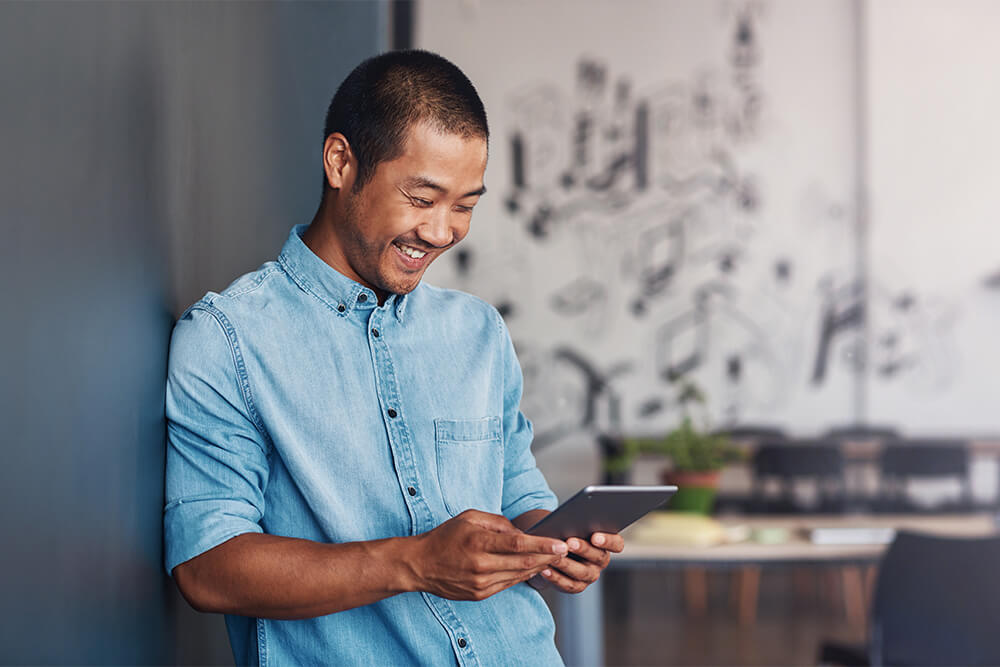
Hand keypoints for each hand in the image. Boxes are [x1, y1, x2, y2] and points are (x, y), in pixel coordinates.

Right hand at [409, 510, 568, 600]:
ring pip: (519, 575)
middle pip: (523, 562)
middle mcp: (480, 565)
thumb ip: (498, 522)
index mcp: (478, 542)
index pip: (517, 544)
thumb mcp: (469, 517)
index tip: (560, 543)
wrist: (420, 564)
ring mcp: (480, 583)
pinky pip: (508, 584)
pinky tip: (533, 568)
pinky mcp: (480, 594)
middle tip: (565, 550)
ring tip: (554, 558)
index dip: (542, 545)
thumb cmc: (446, 536)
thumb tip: (521, 532)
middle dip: (548, 557)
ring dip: (539, 567)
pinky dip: (523, 576)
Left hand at [539, 532, 624, 593]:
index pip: (617, 544)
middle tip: (569, 542)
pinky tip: (545, 570)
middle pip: (598, 557)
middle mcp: (601, 560)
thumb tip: (570, 521)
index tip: (594, 536)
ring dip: (567, 564)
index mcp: (607, 543)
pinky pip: (568, 584)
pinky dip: (555, 577)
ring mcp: (590, 575)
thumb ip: (576, 524)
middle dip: (583, 549)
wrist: (551, 550)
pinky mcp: (577, 586)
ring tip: (554, 557)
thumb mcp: (571, 526)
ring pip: (583, 572)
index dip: (608, 541)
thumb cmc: (564, 532)